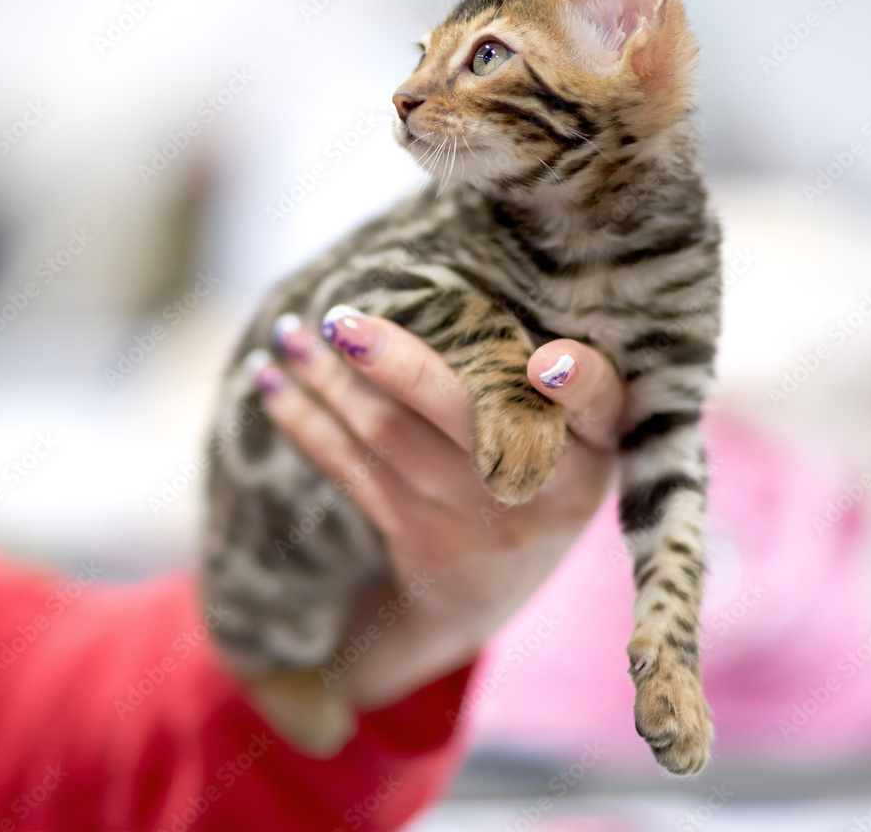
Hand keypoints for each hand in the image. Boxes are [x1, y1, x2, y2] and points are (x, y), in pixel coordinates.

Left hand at [259, 309, 625, 707]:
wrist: (490, 589)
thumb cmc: (536, 476)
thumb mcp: (571, 438)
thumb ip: (542, 378)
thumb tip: (449, 282)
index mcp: (593, 447)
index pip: (599, 406)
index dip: (578, 386)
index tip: (546, 362)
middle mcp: (542, 487)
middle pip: (464, 417)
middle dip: (398, 365)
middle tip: (341, 320)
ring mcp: (476, 520)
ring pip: (390, 438)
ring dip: (330, 382)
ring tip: (289, 333)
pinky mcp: (417, 536)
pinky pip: (351, 469)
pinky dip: (306, 420)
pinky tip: (270, 382)